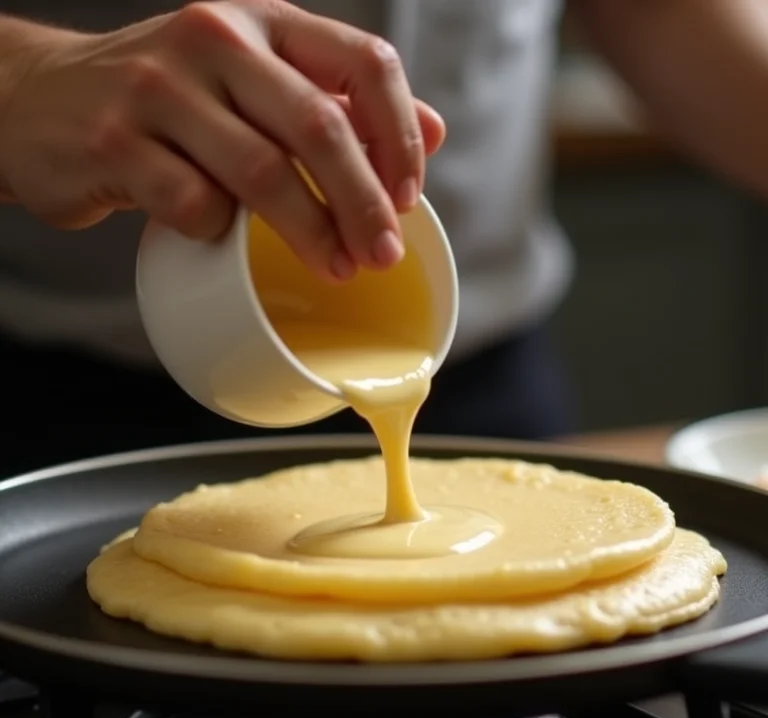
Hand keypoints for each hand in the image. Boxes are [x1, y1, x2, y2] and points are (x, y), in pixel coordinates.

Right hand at [0, 2, 444, 280]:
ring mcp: (159, 88)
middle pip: (319, 127)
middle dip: (363, 203)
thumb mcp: (257, 82)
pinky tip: (223, 241)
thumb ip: (338, 103)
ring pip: (262, 171)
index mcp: (264, 22)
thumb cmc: (171, 102)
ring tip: (337, 267)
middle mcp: (215, 39)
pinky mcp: (114, 141)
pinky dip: (219, 234)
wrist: (45, 98)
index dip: (398, 136)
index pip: (364, 62)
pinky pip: (193, 205)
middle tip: (382, 254)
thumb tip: (432, 132)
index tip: (407, 196)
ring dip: (312, 232)